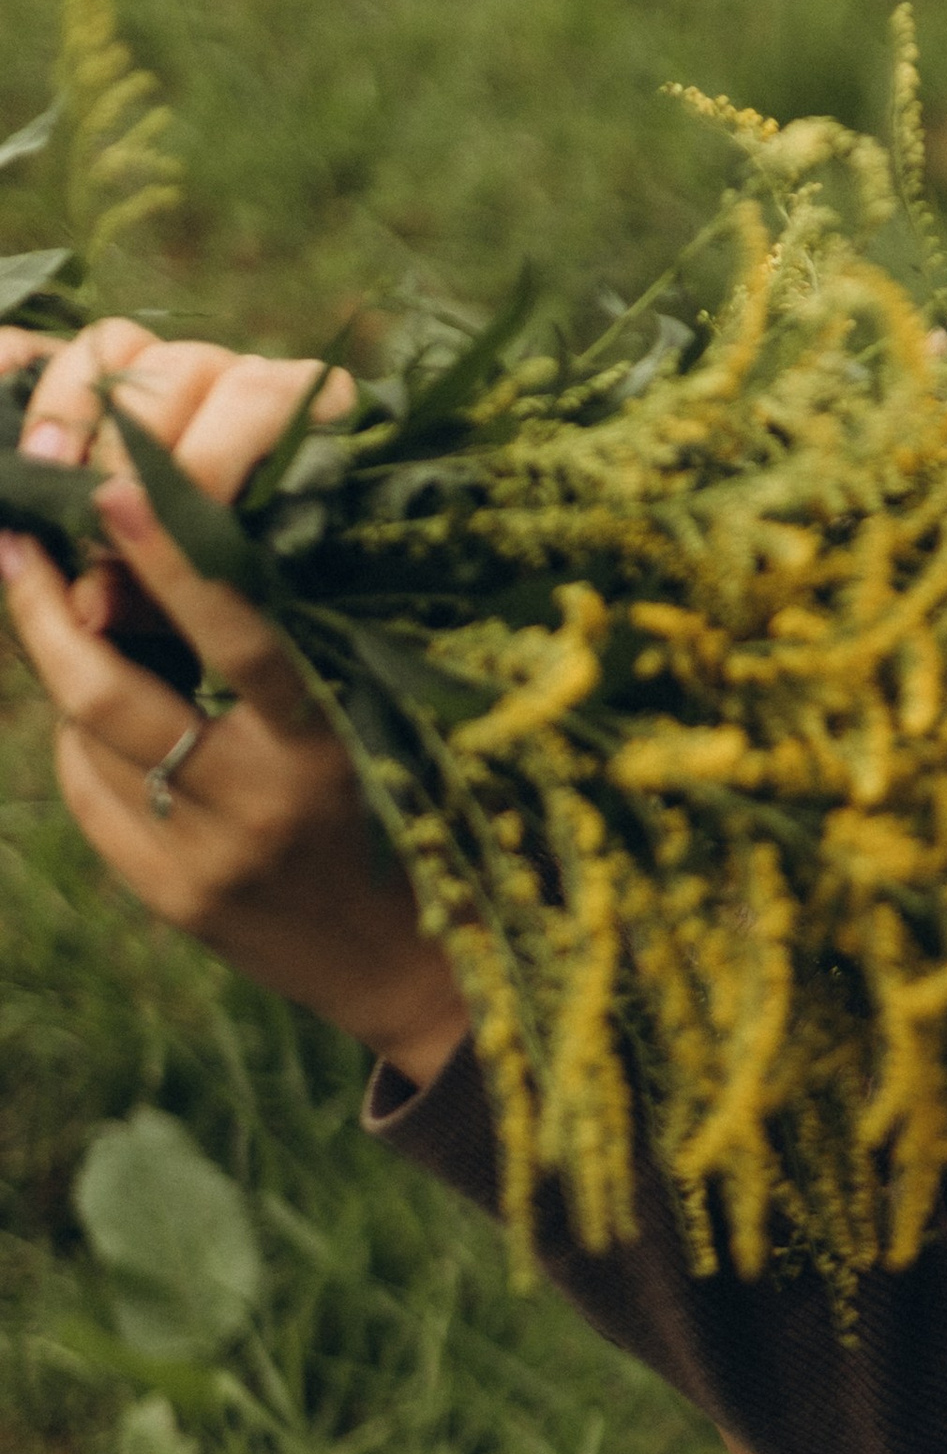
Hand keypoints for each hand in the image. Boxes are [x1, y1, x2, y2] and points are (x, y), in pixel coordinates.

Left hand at [0, 320, 469, 1087]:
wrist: (401, 964)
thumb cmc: (386, 810)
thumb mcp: (357, 724)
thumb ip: (262, 656)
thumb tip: (131, 579)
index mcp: (329, 748)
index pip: (239, 639)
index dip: (171, 561)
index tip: (115, 489)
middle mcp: (262, 806)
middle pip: (113, 696)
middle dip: (47, 616)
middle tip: (15, 546)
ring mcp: (205, 861)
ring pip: (86, 742)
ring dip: (65, 672)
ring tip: (60, 617)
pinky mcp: (170, 899)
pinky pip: (91, 798)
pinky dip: (85, 745)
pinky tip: (104, 722)